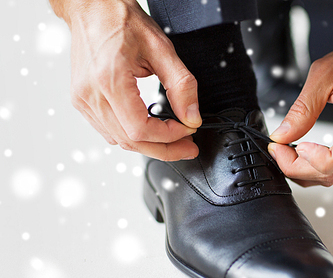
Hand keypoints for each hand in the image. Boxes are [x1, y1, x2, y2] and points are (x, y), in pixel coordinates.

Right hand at [55, 0, 201, 160]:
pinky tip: (149, 131)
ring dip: (149, 145)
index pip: (140, 129)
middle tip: (187, 148)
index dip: (168, 137)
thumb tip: (192, 117)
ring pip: (119, 140)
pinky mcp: (82, 101)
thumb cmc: (121, 21)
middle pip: (130, 141)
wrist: (92, 9)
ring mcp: (83, 100)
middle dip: (164, 149)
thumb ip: (181, 86)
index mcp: (109, 81)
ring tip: (174, 141)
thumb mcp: (162, 49)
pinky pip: (108, 131)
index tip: (187, 131)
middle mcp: (90, 95)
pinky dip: (132, 136)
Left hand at [268, 37, 332, 186]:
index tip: (298, 147)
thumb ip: (302, 108)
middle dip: (300, 168)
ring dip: (304, 169)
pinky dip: (313, 165)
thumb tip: (282, 136)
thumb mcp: (324, 74)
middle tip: (277, 150)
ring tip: (284, 151)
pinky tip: (298, 153)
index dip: (320, 160)